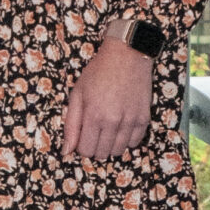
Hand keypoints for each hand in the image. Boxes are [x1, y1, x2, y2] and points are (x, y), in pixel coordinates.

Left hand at [62, 34, 152, 161]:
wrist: (127, 55)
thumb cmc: (98, 72)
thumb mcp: (77, 94)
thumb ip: (71, 125)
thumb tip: (66, 152)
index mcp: (93, 115)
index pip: (85, 150)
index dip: (81, 145)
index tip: (83, 134)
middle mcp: (113, 121)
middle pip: (101, 153)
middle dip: (95, 146)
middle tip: (95, 130)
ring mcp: (130, 121)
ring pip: (118, 151)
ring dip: (111, 144)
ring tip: (108, 127)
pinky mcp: (144, 118)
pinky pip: (134, 143)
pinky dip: (126, 139)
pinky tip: (121, 126)